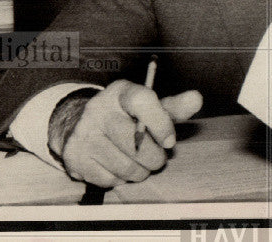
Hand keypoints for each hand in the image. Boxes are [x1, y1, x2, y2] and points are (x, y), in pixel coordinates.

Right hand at [47, 79, 201, 186]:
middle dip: (155, 157)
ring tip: (137, 161)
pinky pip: (110, 180)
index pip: (142, 100)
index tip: (170, 141)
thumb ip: (172, 107)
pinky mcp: (75, 158)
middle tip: (155, 156)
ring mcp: (84, 134)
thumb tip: (196, 99)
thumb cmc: (124, 116)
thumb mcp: (147, 107)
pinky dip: (120, 179)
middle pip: (137, 144)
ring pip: (126, 167)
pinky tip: (117, 165)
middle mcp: (99, 110)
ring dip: (140, 171)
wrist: (79, 124)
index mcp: (120, 92)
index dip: (160, 123)